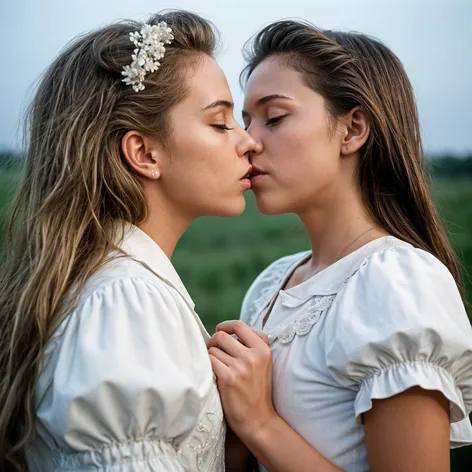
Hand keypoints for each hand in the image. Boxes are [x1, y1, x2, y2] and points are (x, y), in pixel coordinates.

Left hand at [207, 320, 276, 439]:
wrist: (258, 420)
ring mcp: (241, 367)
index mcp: (263, 349)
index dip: (226, 325)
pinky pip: (209, 362)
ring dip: (210, 357)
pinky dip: (207, 367)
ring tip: (216, 368)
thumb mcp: (263, 363)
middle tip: (213, 351)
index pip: (240, 325)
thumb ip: (251, 345)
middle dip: (213, 342)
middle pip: (222, 336)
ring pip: (213, 350)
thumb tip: (227, 331)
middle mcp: (253, 355)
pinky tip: (212, 375)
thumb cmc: (257, 390)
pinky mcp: (228, 378)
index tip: (220, 330)